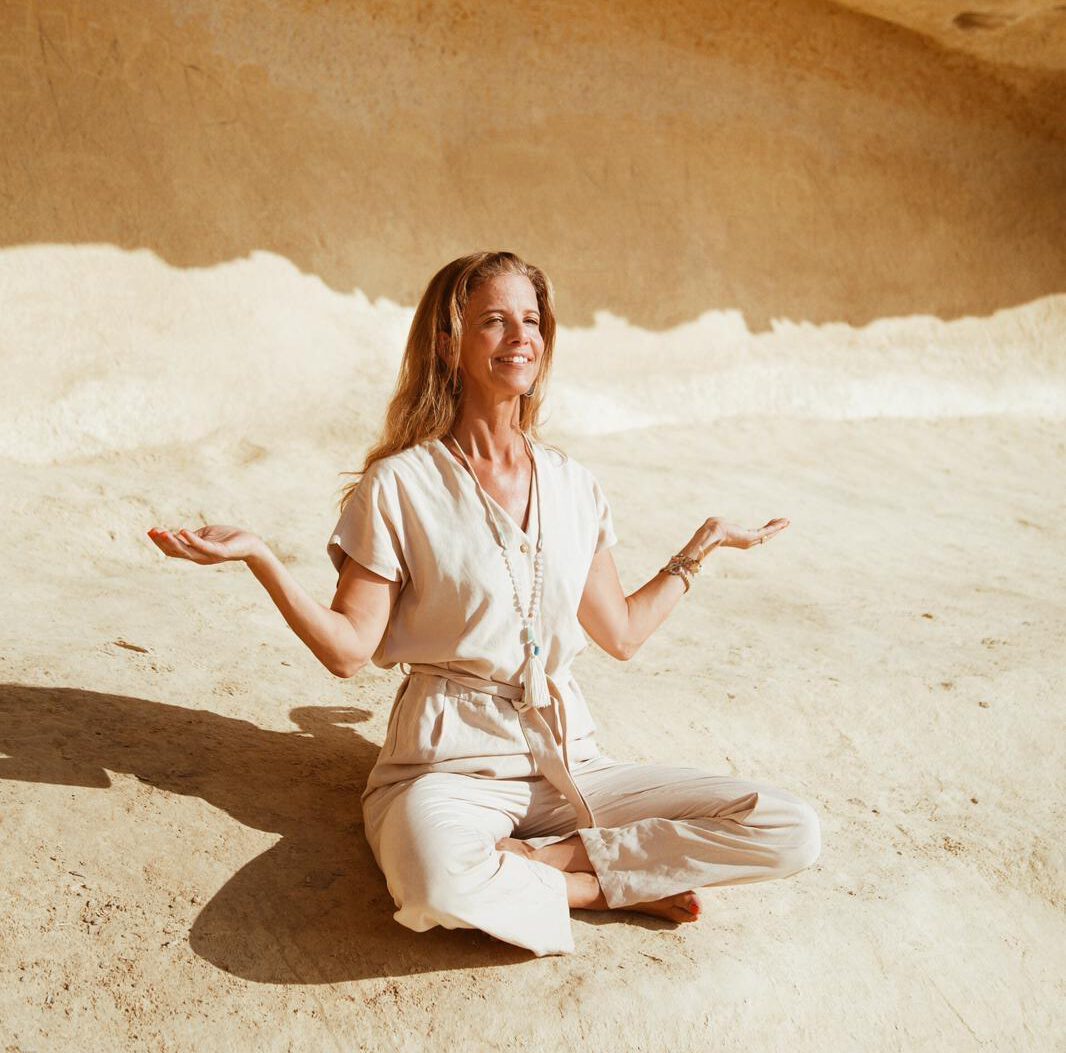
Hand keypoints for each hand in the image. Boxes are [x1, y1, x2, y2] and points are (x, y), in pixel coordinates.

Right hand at [146, 524, 263, 564]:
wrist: (249, 543)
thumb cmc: (227, 538)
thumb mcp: (206, 535)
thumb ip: (193, 537)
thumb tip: (179, 534)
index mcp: (194, 552)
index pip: (173, 549)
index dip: (160, 542)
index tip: (150, 531)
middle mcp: (199, 557)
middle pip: (176, 552)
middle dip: (162, 542)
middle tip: (151, 532)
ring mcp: (208, 555)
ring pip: (186, 551)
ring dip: (173, 542)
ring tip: (162, 532)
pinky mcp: (219, 552)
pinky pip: (203, 547)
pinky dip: (192, 540)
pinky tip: (183, 532)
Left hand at [683, 516, 789, 561]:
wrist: (710, 533)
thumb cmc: (710, 529)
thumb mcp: (719, 525)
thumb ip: (721, 524)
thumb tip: (713, 521)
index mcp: (741, 539)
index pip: (758, 535)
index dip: (767, 530)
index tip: (773, 523)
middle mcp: (747, 542)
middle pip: (766, 535)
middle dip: (776, 528)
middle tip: (785, 522)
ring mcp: (750, 540)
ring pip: (768, 533)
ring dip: (778, 527)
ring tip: (787, 521)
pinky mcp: (751, 537)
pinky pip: (766, 531)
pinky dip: (775, 527)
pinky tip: (782, 523)